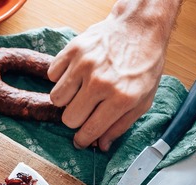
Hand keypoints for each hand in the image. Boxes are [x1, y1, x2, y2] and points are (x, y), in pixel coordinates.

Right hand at [48, 7, 171, 150]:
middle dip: (76, 118)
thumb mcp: (143, 99)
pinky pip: (52, 76)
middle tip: (85, 108)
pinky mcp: (72, 51)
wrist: (139, 27)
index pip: (90, 130)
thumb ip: (121, 125)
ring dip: (66, 98)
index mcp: (122, 98)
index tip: (80, 141)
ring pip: (56, 99)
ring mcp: (84, 65)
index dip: (83, 140)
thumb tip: (101, 145)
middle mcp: (101, 83)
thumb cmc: (143, 64)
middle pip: (69, 118)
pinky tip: (75, 73)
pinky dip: (61, 77)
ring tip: (80, 89)